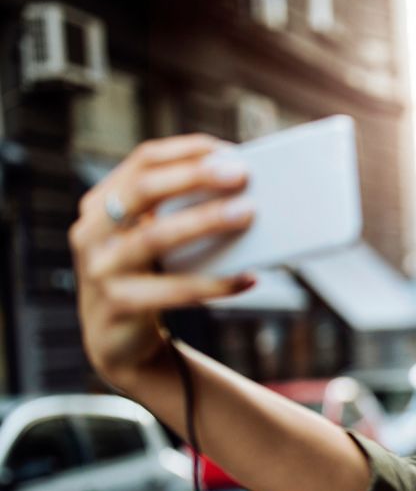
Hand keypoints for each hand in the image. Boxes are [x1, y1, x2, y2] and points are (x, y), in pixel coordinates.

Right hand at [70, 134, 255, 390]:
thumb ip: (179, 213)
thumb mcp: (153, 239)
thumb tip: (243, 192)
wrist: (118, 342)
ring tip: (248, 214)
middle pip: (144, 190)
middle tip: (240, 174)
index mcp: (102, 204)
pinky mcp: (119, 306)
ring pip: (156, 237)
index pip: (143, 161)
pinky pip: (174, 290)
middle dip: (193, 177)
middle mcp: (92, 232)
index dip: (187, 151)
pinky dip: (216, 283)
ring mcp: (100, 269)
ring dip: (205, 221)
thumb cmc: (149, 277)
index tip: (228, 149)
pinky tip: (248, 278)